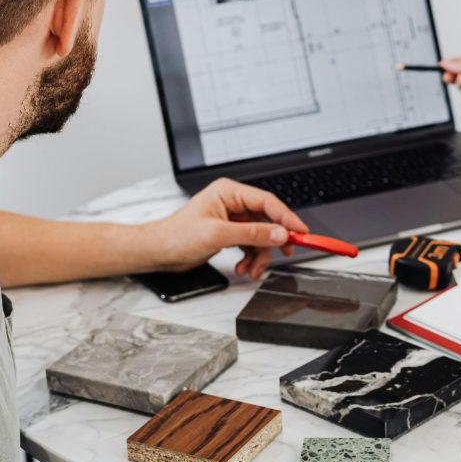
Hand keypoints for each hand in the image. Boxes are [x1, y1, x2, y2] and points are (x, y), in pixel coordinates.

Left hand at [138, 178, 308, 279]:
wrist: (159, 252)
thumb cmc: (177, 236)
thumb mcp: (218, 235)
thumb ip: (252, 234)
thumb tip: (279, 233)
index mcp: (229, 192)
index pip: (267, 202)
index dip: (286, 217)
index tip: (301, 231)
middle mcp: (233, 203)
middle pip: (267, 221)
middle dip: (272, 242)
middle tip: (284, 253)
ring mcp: (232, 219)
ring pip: (261, 237)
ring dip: (259, 255)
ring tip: (250, 269)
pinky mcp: (230, 233)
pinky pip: (251, 245)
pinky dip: (250, 258)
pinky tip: (243, 266)